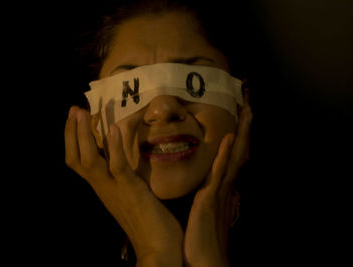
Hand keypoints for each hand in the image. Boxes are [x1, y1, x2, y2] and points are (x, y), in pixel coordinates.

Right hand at [64, 106, 182, 266]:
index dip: (74, 141)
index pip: (79, 162)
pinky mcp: (130, 190)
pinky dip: (114, 147)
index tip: (75, 119)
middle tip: (73, 109)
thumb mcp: (131, 195)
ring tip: (81, 112)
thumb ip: (124, 180)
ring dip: (83, 135)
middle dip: (72, 133)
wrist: (157, 248)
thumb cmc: (148, 223)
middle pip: (76, 159)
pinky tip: (112, 128)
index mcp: (103, 188)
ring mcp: (114, 189)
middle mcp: (102, 188)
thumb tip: (123, 161)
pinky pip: (117, 165)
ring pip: (89, 160)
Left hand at [184, 90, 251, 266]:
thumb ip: (209, 196)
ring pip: (234, 156)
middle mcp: (225, 186)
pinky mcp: (211, 198)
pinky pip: (220, 172)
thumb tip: (210, 185)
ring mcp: (220, 191)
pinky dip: (225, 154)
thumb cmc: (201, 239)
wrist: (205, 261)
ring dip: (241, 132)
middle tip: (248, 103)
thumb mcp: (205, 211)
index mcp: (221, 188)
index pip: (232, 156)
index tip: (240, 115)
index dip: (239, 135)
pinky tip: (230, 136)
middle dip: (245, 127)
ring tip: (247, 110)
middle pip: (238, 151)